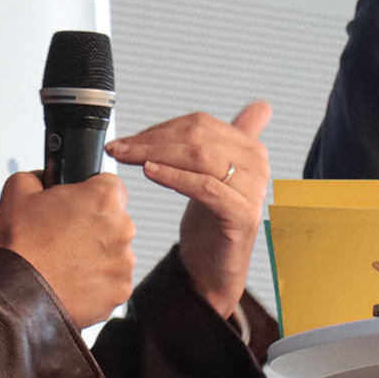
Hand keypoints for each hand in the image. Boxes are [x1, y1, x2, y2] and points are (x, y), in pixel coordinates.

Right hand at [0, 170, 135, 328]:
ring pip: (116, 251)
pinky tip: (74, 279)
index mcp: (104, 199)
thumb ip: (42, 174)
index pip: (110, 185)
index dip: (91, 194)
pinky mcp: (121, 290)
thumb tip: (48, 177)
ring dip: (98, 253)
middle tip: (66, 236)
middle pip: (115, 219)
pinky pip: (114, 279)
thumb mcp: (19, 188)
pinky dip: (98, 280)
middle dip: (95, 225)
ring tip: (67, 260)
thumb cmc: (18, 246)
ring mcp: (124, 262)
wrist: (14, 294)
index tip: (79, 206)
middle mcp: (122, 228)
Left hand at [106, 102, 270, 318]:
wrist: (214, 270)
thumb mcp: (215, 174)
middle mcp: (257, 165)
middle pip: (198, 137)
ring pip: (199, 157)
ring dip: (156, 154)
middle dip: (152, 139)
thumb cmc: (210, 223)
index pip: (200, 123)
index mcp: (251, 149)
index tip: (129, 137)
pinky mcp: (242, 213)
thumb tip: (259, 107)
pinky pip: (204, 186)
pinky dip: (174, 176)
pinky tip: (150, 172)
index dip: (160, 127)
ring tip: (128, 157)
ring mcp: (252, 189)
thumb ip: (228, 141)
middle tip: (120, 146)